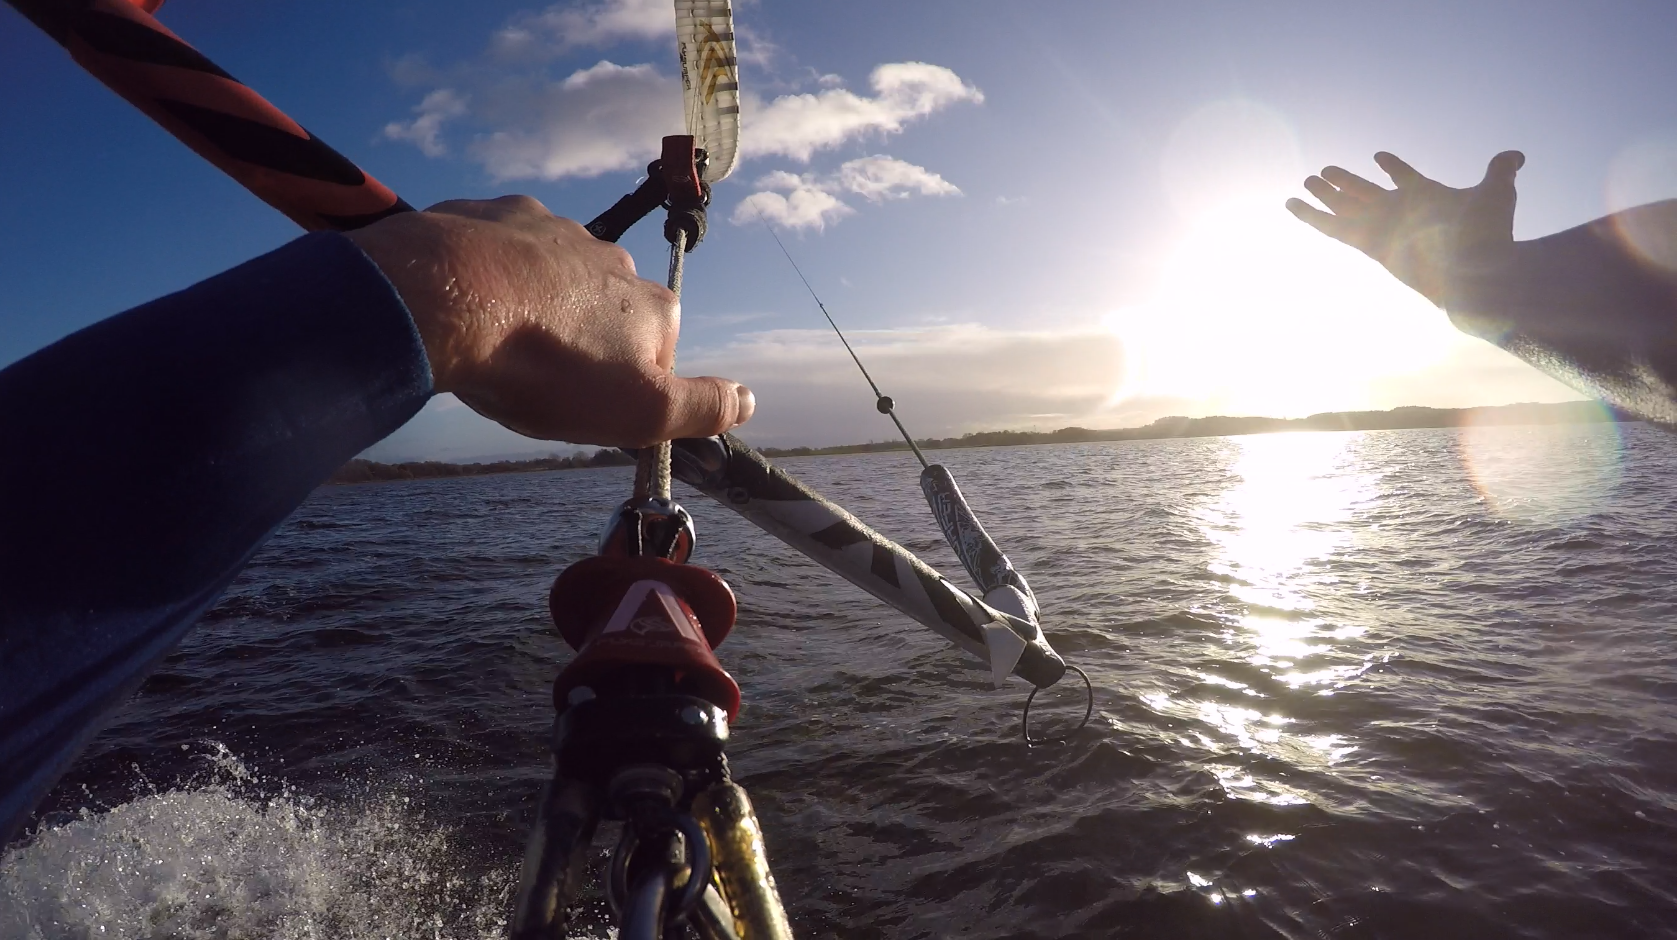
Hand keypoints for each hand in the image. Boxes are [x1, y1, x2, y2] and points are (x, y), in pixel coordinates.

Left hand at [346, 195, 752, 447]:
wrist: (446, 300)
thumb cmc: (545, 365)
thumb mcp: (638, 411)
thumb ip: (702, 407)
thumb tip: (750, 399)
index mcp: (652, 306)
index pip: (658, 352)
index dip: (624, 385)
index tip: (584, 403)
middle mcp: (612, 258)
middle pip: (605, 310)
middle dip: (579, 338)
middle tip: (536, 375)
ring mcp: (553, 230)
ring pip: (553, 275)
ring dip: (535, 302)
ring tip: (497, 339)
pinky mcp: (497, 214)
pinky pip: (501, 247)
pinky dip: (491, 272)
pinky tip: (468, 302)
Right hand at [1286, 151, 1524, 306]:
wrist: (1477, 270)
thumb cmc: (1488, 233)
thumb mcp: (1496, 193)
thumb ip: (1500, 171)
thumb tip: (1516, 156)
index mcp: (1424, 197)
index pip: (1404, 178)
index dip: (1394, 167)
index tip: (1380, 157)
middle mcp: (1399, 213)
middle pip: (1365, 192)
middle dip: (1346, 183)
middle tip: (1324, 171)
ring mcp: (1381, 226)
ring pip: (1345, 206)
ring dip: (1325, 194)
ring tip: (1306, 179)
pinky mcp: (1367, 241)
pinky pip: (1333, 227)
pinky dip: (1310, 216)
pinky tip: (1291, 203)